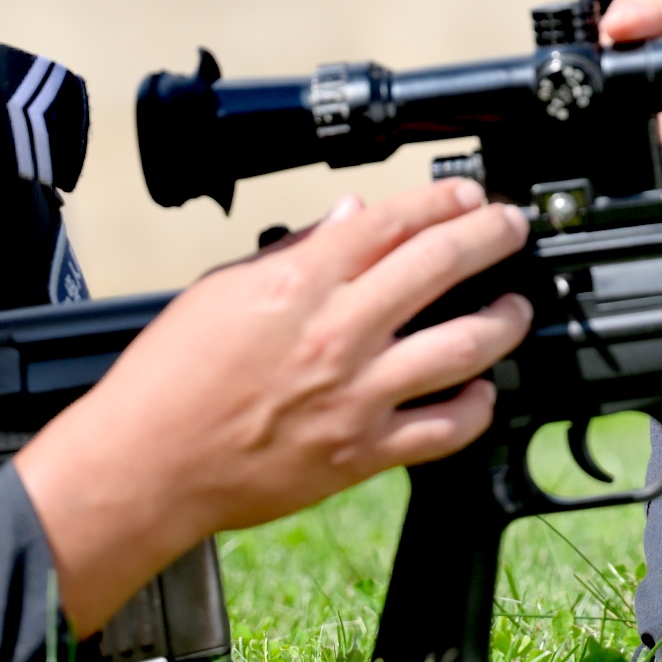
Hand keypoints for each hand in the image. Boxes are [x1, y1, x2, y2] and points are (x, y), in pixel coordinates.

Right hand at [12, 180, 531, 630]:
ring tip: (515, 308)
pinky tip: (484, 391)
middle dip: (491, 237)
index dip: (441, 200)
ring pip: (463, 346)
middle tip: (512, 229)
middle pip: (440, 266)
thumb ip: (296, 253)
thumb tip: (351, 217)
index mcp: (299, 283)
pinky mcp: (363, 454)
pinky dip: (476, 407)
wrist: (146, 466)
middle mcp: (338, 332)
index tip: (467, 196)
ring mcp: (357, 396)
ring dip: (503, 320)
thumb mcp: (222, 291)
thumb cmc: (170, 379)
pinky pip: (444, 429)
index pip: (391, 222)